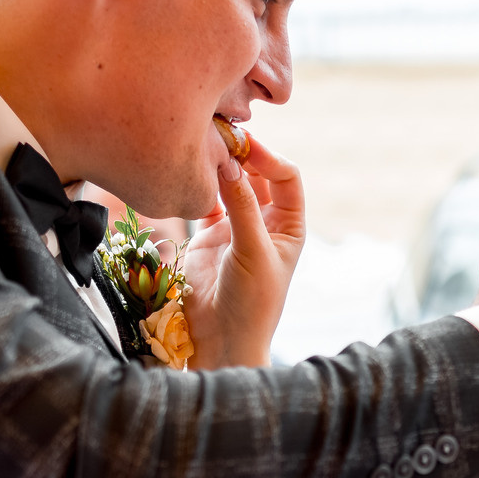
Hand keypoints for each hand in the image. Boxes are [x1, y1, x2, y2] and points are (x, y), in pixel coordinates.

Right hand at [179, 131, 307, 369]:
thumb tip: (230, 164)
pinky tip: (189, 175)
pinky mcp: (208, 237)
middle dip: (242, 155)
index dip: (268, 158)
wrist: (222, 341)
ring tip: (202, 149)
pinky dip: (198, 188)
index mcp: (289, 225)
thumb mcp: (253, 251)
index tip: (244, 146)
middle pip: (258, 175)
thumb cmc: (252, 303)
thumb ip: (242, 207)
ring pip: (230, 185)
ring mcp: (236, 228)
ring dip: (220, 168)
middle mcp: (265, 222)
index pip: (286, 177)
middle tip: (219, 137)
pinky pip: (205, 203)